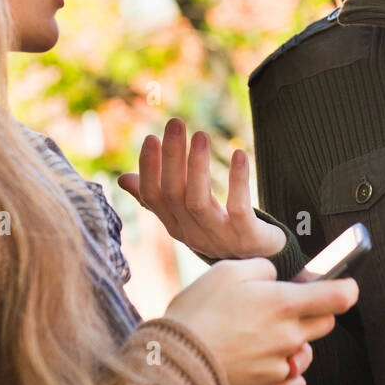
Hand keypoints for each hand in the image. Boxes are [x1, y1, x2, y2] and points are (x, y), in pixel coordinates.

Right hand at [119, 118, 285, 259]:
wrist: (261, 261)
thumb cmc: (219, 231)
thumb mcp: (186, 216)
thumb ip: (157, 198)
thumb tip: (123, 179)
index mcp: (175, 225)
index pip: (153, 197)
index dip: (149, 169)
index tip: (150, 137)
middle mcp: (192, 233)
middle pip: (174, 195)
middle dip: (172, 157)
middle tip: (176, 123)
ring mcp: (219, 238)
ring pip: (199, 202)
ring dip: (198, 166)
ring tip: (201, 135)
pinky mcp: (247, 237)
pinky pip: (238, 209)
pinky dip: (237, 181)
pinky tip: (239, 154)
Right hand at [164, 258, 356, 384]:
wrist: (173, 364)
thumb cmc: (198, 312)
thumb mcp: (227, 272)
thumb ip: (262, 269)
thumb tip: (277, 278)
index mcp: (283, 303)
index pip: (339, 296)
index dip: (346, 288)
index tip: (344, 286)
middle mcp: (289, 337)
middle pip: (325, 324)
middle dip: (313, 314)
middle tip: (283, 309)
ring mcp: (279, 368)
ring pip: (304, 355)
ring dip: (292, 346)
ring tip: (260, 340)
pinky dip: (279, 375)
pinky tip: (258, 366)